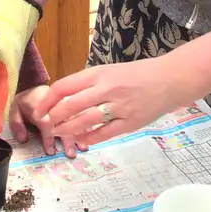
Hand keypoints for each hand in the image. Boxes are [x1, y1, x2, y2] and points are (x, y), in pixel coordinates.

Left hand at [9, 86, 89, 157]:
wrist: (35, 85)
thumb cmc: (26, 101)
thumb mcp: (14, 110)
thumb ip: (17, 124)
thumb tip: (23, 139)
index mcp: (40, 107)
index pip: (46, 123)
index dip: (48, 138)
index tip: (51, 151)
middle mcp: (55, 105)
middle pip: (64, 121)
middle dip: (67, 139)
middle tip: (70, 154)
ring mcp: (66, 104)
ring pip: (75, 117)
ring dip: (79, 133)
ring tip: (83, 147)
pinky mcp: (73, 104)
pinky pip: (82, 114)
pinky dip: (86, 125)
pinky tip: (90, 135)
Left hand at [32, 58, 191, 150]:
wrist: (171, 79)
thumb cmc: (138, 74)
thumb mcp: (110, 71)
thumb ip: (89, 84)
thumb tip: (64, 98)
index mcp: (100, 73)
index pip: (65, 86)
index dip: (48, 100)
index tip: (40, 110)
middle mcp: (108, 89)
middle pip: (72, 105)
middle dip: (54, 117)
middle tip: (45, 125)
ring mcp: (120, 106)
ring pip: (86, 120)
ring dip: (68, 129)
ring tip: (58, 133)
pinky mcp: (130, 122)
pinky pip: (105, 133)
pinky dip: (90, 138)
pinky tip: (81, 140)